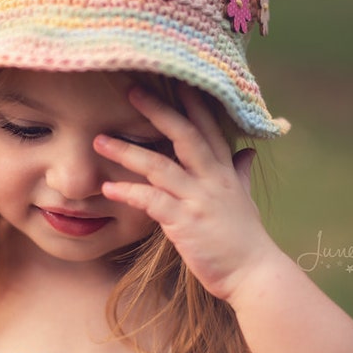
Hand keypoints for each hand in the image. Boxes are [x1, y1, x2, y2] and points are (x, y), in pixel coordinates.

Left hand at [93, 82, 275, 302]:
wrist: (254, 273)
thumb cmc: (244, 239)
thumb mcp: (244, 200)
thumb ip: (240, 174)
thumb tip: (247, 153)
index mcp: (224, 171)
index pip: (207, 127)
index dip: (191, 102)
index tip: (174, 79)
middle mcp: (212, 179)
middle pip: (183, 134)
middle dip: (157, 110)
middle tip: (131, 90)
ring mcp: (198, 200)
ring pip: (160, 165)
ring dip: (127, 151)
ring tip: (99, 141)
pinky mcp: (185, 223)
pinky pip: (152, 201)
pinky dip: (129, 192)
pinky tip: (108, 188)